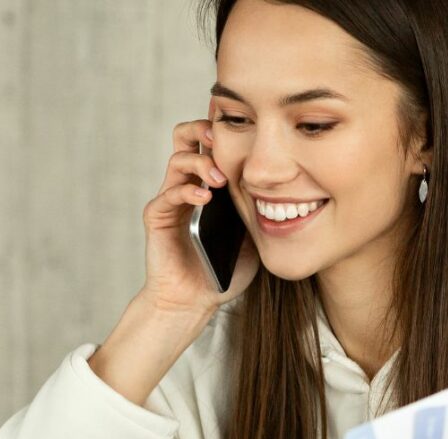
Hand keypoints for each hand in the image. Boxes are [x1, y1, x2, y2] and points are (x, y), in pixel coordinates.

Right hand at [139, 99, 259, 317]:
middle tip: (221, 138)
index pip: (213, 142)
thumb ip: (262, 210)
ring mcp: (172, 199)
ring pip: (178, 159)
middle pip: (187, 137)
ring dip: (201, 163)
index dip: (225, 130)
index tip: (248, 129)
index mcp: (210, 184)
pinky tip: (204, 198)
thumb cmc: (225, 270)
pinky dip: (187, 191)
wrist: (195, 300)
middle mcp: (189, 184)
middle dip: (203, 130)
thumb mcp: (254, 236)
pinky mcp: (158, 217)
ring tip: (219, 179)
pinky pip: (168, 194)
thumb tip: (290, 189)